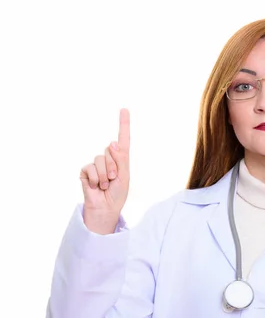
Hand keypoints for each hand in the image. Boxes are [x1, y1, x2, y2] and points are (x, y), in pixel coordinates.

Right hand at [79, 108, 130, 233]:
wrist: (105, 208)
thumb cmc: (118, 193)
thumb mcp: (124, 176)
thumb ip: (121, 159)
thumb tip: (112, 142)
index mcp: (121, 159)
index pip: (123, 139)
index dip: (123, 124)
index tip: (124, 109)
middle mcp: (108, 159)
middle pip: (111, 151)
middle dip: (114, 167)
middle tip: (114, 180)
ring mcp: (96, 164)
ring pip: (100, 159)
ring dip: (104, 174)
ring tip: (105, 184)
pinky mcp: (85, 170)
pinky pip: (89, 167)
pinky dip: (94, 178)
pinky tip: (95, 186)